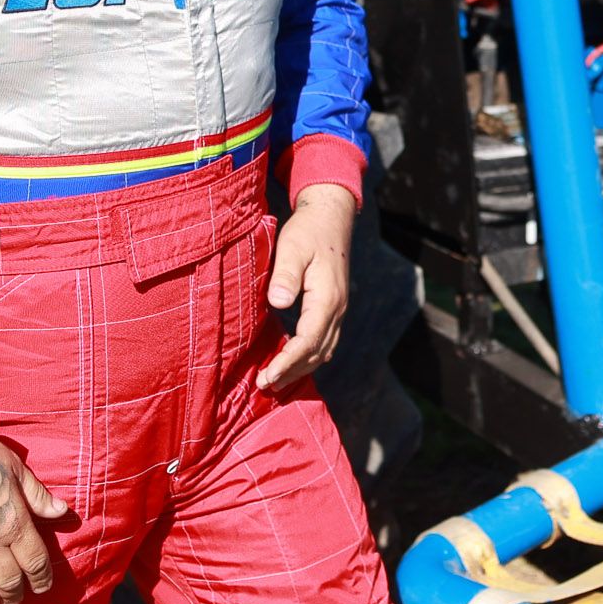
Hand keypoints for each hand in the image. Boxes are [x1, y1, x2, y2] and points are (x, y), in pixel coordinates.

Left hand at [259, 184, 355, 392]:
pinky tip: (291, 362)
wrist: (331, 217)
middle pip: (317, 352)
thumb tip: (278, 303)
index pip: (308, 341)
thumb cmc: (308, 231)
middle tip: (265, 385)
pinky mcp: (333, 308)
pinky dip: (307, 357)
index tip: (267, 376)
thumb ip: (286, 275)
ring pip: (323, 350)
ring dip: (300, 368)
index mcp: (327, 297)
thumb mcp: (292, 247)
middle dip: (291, 372)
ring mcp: (338, 310)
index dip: (288, 361)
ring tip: (275, 381)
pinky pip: (324, 341)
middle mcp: (337, 309)